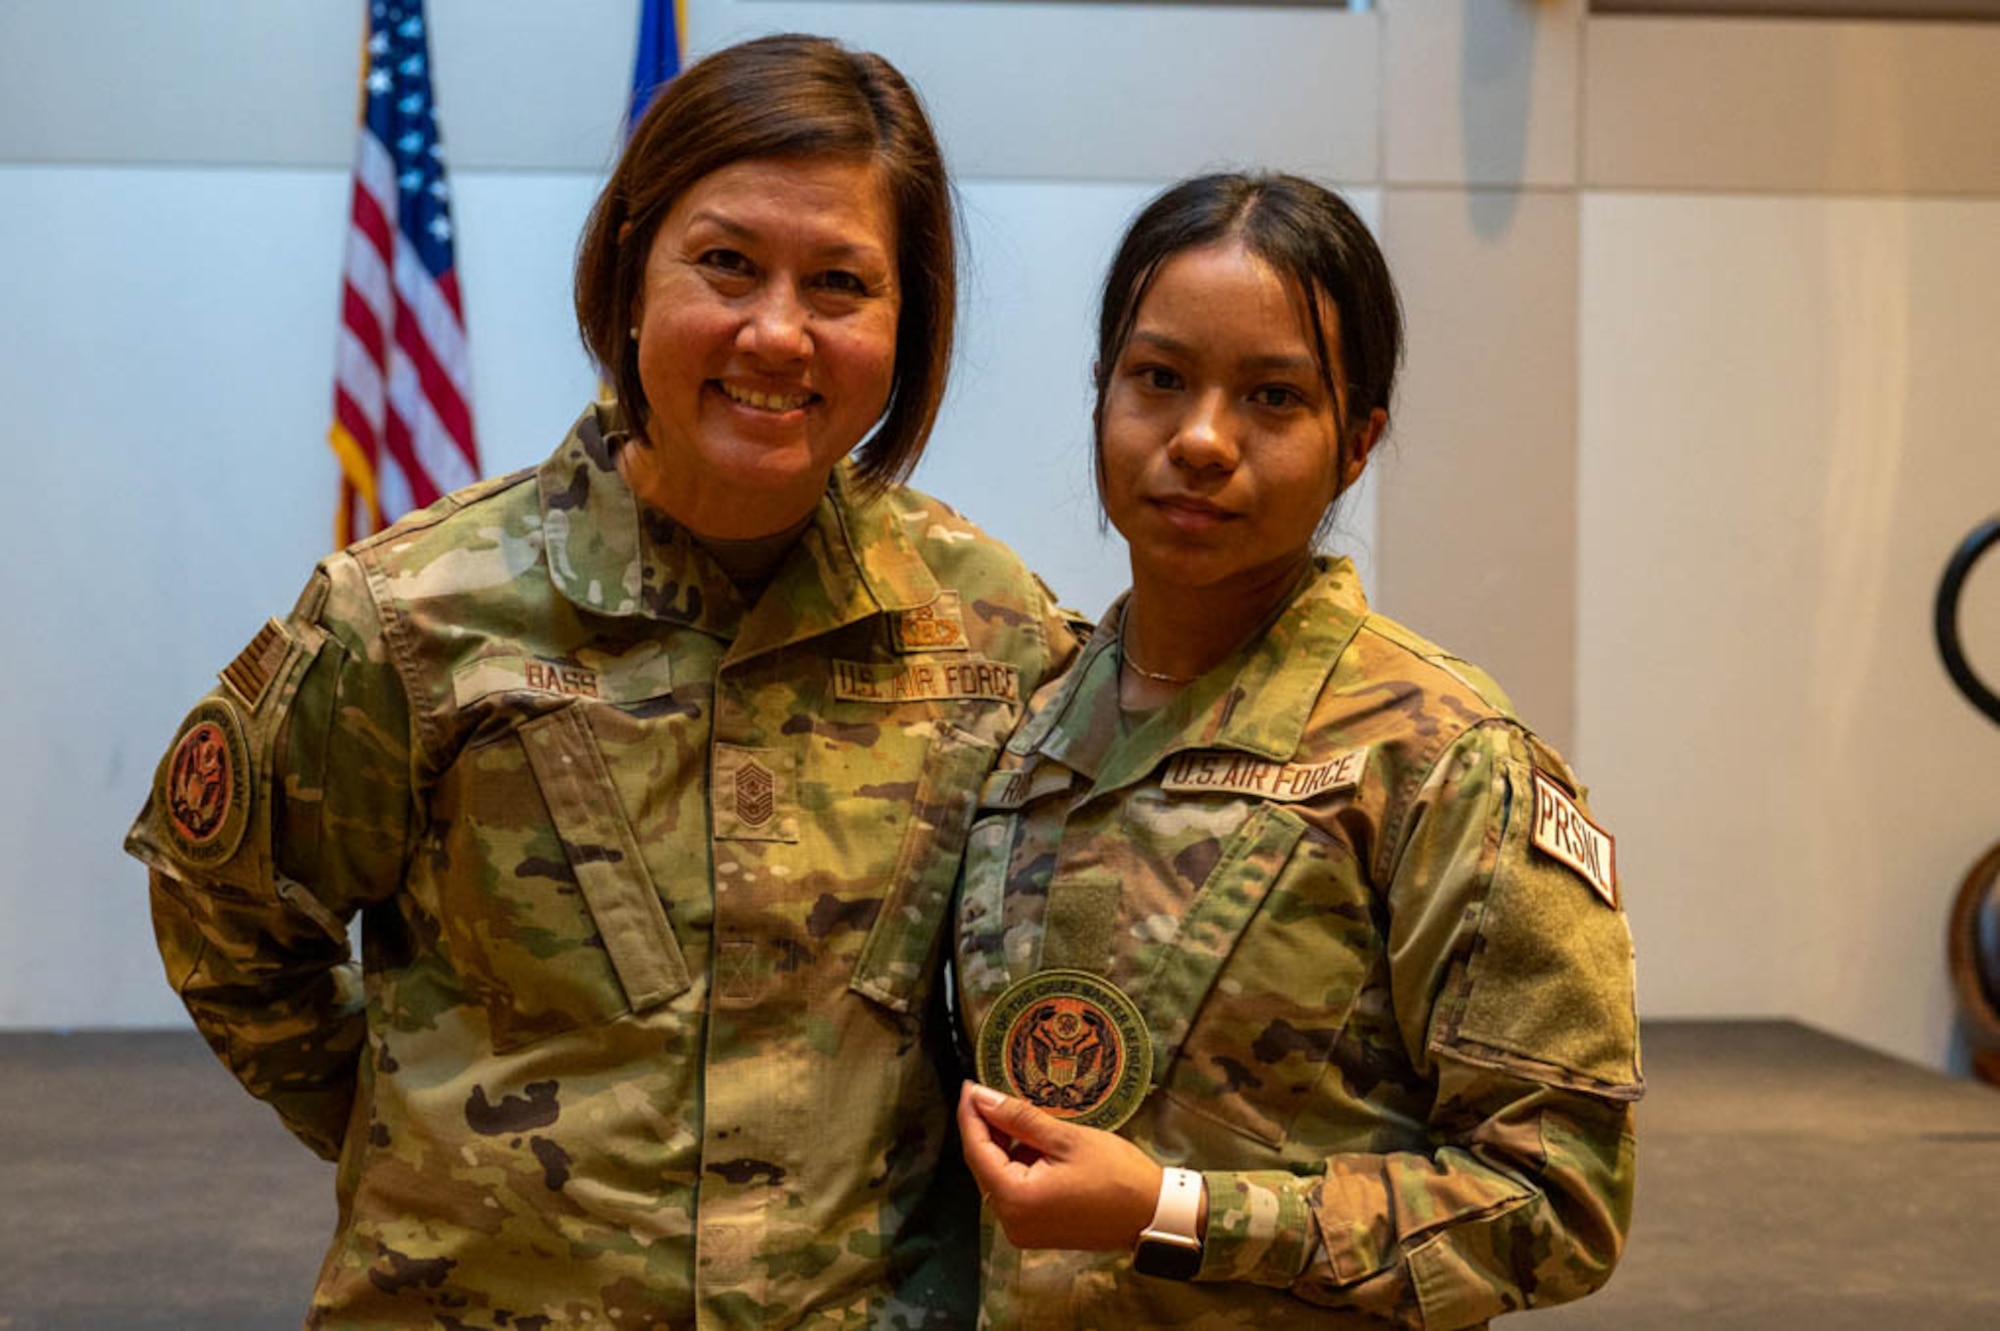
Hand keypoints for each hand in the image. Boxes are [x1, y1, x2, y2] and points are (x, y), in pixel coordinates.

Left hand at [957, 1081, 1163, 1250]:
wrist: (1153, 1214)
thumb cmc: (1117, 1175)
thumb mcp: (1066, 1137)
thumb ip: (1018, 1117)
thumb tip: (982, 1097)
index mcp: (1016, 1199)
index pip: (976, 1150)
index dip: (970, 1114)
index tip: (970, 1085)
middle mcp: (1011, 1222)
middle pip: (983, 1166)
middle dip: (986, 1129)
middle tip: (991, 1093)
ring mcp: (1023, 1230)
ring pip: (998, 1178)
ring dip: (1004, 1147)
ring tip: (1022, 1116)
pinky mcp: (1036, 1231)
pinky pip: (1014, 1192)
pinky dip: (1018, 1166)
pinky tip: (1034, 1143)